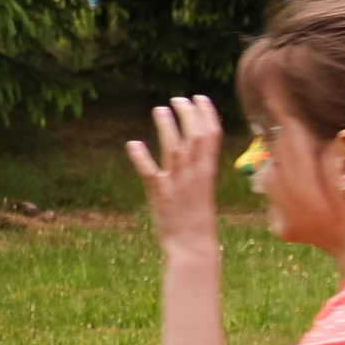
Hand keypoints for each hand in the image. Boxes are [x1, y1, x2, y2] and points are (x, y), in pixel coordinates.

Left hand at [125, 95, 222, 252]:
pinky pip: (149, 173)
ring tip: (159, 109)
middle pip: (193, 136)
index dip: (206, 113)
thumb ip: (198, 169)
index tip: (200, 97)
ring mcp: (176, 183)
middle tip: (177, 99)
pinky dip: (141, 158)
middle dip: (187, 113)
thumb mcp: (204, 190)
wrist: (193, 247)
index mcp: (208, 172)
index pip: (211, 135)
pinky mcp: (159, 195)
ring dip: (166, 126)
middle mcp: (194, 174)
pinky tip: (133, 144)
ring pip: (173, 148)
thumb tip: (192, 151)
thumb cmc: (198, 220)